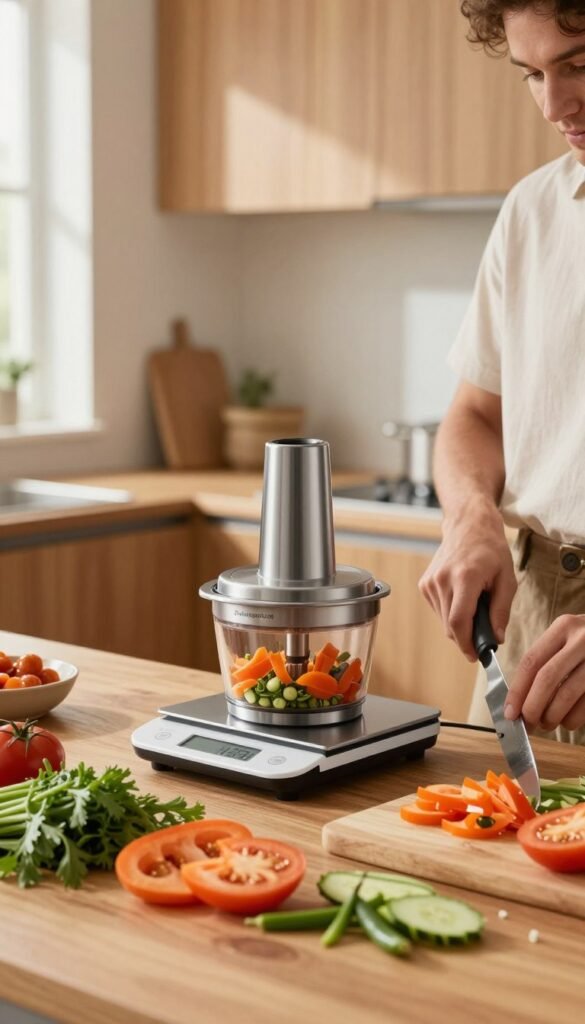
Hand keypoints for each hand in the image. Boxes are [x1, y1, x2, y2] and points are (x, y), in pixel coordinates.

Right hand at [418, 501, 516, 660]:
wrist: (468, 525)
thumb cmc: (491, 550)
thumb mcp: (506, 579)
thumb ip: (501, 611)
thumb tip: (496, 639)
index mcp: (464, 578)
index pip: (459, 621)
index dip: (467, 643)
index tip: (476, 655)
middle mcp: (442, 580)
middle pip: (450, 625)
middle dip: (466, 637)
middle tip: (483, 635)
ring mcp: (430, 582)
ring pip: (443, 620)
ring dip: (459, 624)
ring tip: (475, 606)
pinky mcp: (425, 584)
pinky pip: (438, 610)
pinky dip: (451, 612)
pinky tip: (462, 598)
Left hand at [505, 615, 584, 731]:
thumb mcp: (569, 638)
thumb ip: (546, 660)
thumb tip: (519, 699)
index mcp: (564, 627)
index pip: (531, 661)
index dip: (517, 690)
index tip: (510, 711)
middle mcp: (582, 639)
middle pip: (547, 678)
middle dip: (532, 706)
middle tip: (527, 723)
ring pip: (567, 694)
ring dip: (552, 716)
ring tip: (547, 724)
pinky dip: (573, 719)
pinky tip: (568, 722)